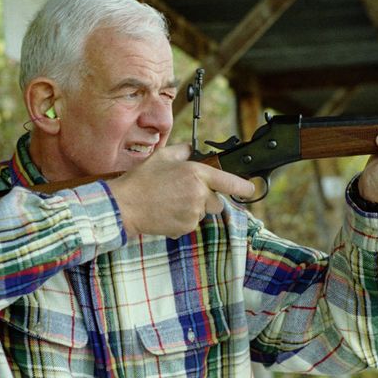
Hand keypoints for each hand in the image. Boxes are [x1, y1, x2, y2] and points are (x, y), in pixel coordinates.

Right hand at [108, 144, 255, 237]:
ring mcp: (193, 213)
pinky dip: (182, 220)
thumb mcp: (162, 157)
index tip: (251, 188)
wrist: (125, 206)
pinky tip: (167, 212)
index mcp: (196, 174)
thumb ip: (182, 151)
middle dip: (206, 199)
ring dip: (193, 209)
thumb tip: (192, 149)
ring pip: (202, 213)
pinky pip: (191, 224)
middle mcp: (199, 194)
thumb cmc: (142, 180)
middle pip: (216, 201)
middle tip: (184, 193)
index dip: (244, 186)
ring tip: (170, 202)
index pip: (229, 181)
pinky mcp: (185, 228)